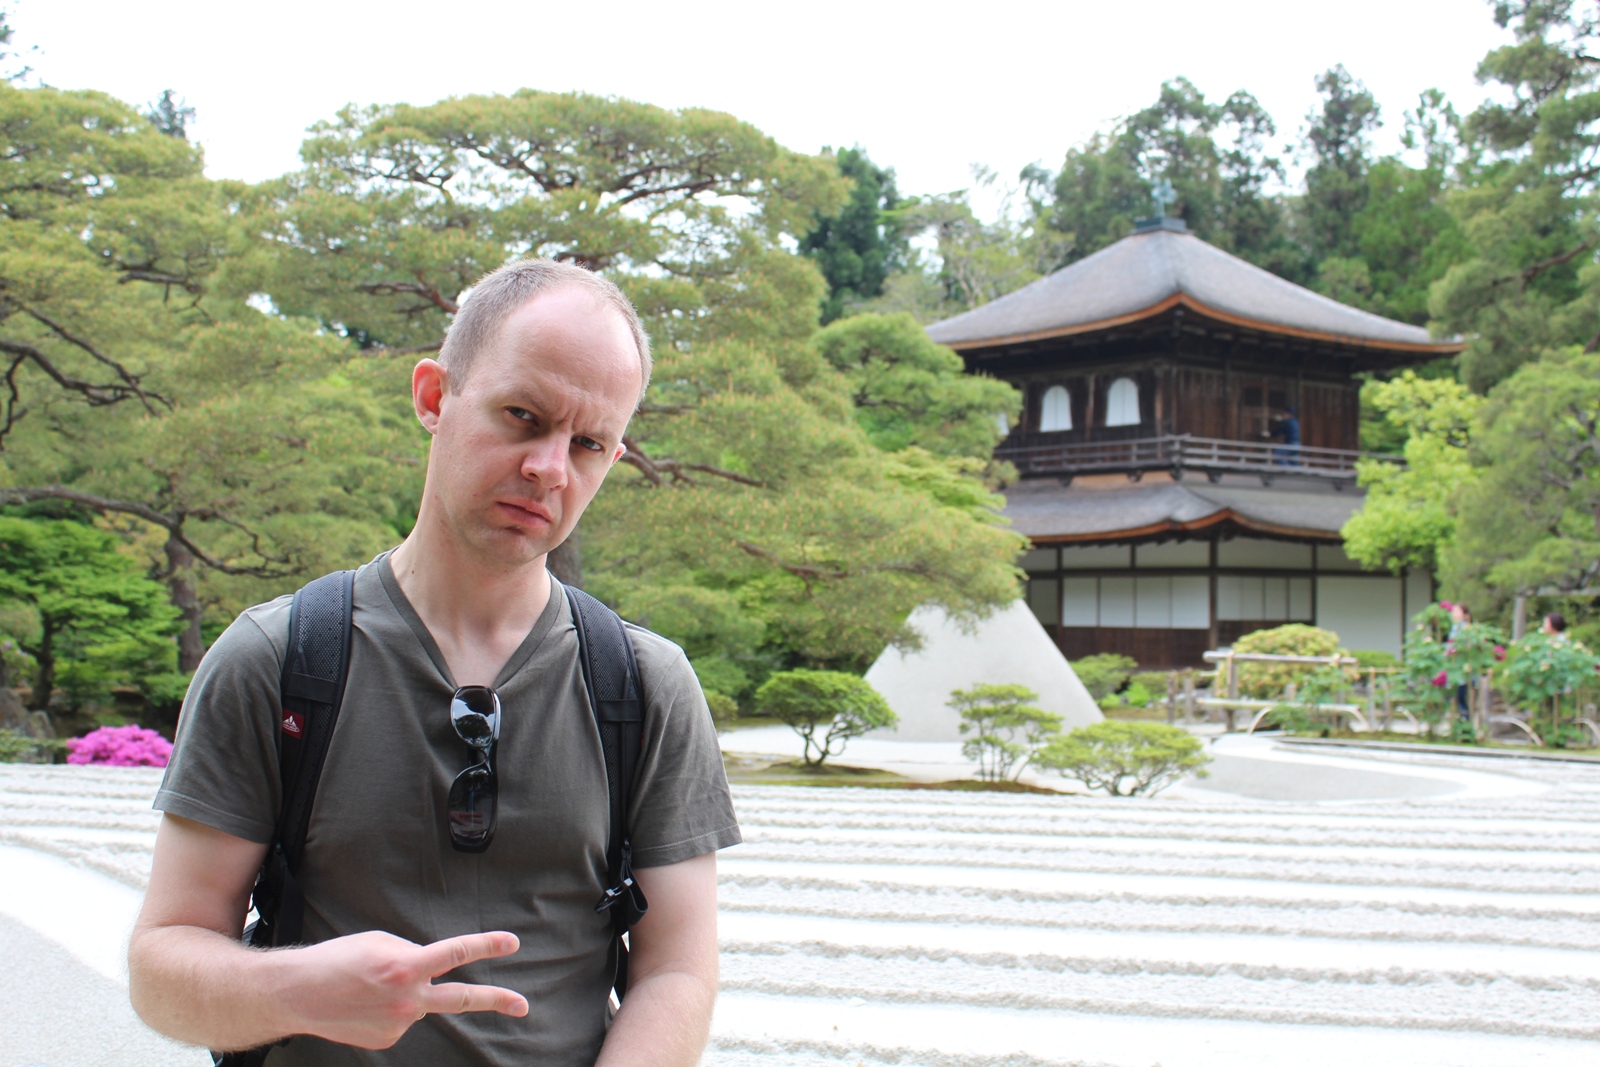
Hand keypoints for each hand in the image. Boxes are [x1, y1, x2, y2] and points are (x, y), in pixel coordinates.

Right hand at [276, 930, 528, 1048]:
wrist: (297, 994)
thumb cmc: (337, 960)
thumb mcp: (380, 942)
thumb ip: (413, 953)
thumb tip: (432, 968)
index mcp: (407, 965)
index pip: (457, 952)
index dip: (487, 946)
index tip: (513, 943)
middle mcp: (407, 998)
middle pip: (462, 999)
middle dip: (497, 1001)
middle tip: (523, 1005)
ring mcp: (399, 1024)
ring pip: (419, 1004)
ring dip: (406, 994)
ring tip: (368, 988)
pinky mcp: (387, 1040)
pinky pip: (401, 1019)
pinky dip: (388, 1010)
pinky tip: (364, 1005)